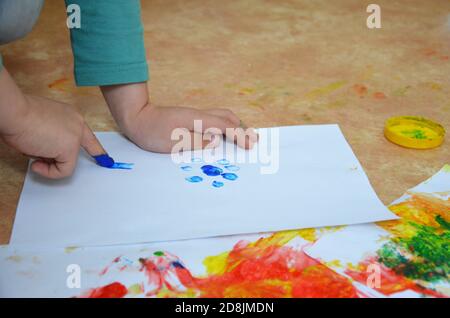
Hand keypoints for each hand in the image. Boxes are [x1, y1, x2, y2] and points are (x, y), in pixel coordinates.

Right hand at [0, 68, 105, 178]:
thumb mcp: (41, 125)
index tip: (105, 159)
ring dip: (47, 162)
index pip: (87, 135)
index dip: (95, 149)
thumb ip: (51, 138)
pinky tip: (36, 164)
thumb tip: (46, 155)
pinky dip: (49, 172)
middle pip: (83, 148)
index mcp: (71, 116)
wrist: (14, 112)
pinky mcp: (70, 149)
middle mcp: (77, 124)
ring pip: (67, 161)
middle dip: (63, 159)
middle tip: (49, 165)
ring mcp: (75, 136)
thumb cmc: (19, 116)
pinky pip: (64, 170)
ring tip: (32, 150)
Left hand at [101, 83, 257, 152]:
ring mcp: (194, 114)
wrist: (136, 117)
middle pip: (227, 116)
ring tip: (243, 135)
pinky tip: (223, 132)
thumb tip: (215, 141)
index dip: (240, 135)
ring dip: (234, 124)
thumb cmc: (152, 132)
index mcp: (197, 119)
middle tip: (252, 139)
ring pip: (221, 115)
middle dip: (242, 127)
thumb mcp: (173, 142)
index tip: (250, 145)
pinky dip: (224, 124)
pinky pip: (213, 118)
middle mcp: (198, 114)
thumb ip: (196, 142)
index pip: (224, 126)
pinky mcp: (189, 117)